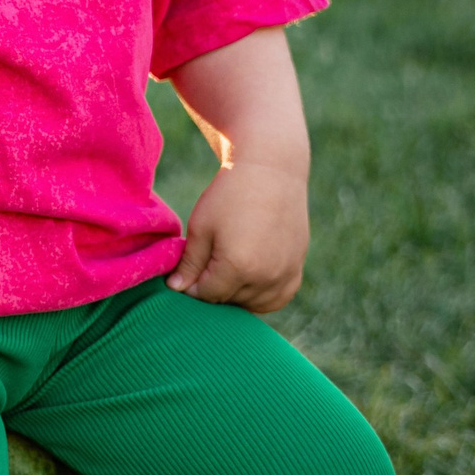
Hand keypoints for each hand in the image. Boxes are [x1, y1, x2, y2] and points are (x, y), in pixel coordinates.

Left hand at [168, 161, 308, 311]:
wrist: (271, 171)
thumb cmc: (230, 195)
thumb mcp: (201, 227)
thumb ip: (189, 264)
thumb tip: (176, 290)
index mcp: (238, 266)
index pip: (207, 295)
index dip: (191, 285)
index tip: (187, 270)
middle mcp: (266, 276)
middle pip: (229, 301)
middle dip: (212, 288)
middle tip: (206, 263)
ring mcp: (286, 274)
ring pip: (252, 304)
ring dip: (236, 294)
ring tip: (227, 267)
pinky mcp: (297, 268)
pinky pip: (278, 298)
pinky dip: (261, 296)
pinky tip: (249, 279)